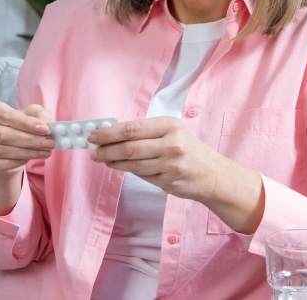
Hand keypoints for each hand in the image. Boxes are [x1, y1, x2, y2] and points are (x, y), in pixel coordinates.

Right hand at [0, 97, 55, 176]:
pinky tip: (27, 158)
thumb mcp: (30, 114)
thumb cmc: (17, 125)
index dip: (25, 123)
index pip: (5, 115)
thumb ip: (40, 115)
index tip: (45, 130)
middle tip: (50, 143)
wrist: (4, 144)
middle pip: (3, 135)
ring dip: (26, 152)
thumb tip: (47, 124)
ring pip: (0, 150)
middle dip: (30, 140)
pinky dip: (14, 163)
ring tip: (45, 151)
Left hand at [88, 116, 222, 201]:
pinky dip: (126, 170)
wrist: (212, 174)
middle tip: (93, 150)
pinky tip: (118, 166)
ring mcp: (170, 165)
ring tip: (102, 159)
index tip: (94, 135)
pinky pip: (141, 175)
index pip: (132, 128)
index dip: (109, 132)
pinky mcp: (168, 182)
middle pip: (129, 147)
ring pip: (132, 164)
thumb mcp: (173, 131)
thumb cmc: (189, 149)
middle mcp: (171, 144)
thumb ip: (147, 132)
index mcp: (170, 126)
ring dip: (112, 162)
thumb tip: (113, 134)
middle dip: (106, 149)